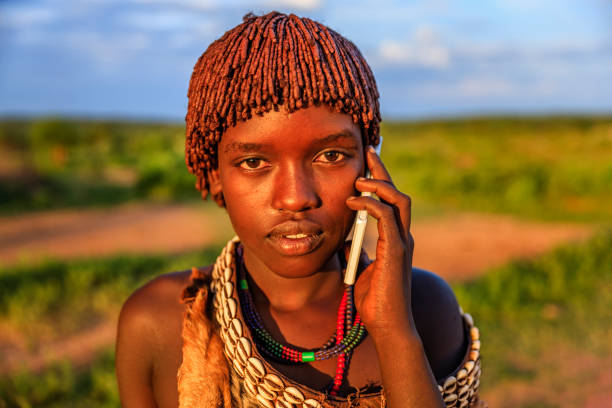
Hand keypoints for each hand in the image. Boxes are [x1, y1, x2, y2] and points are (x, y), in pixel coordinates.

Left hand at [345, 145, 415, 337]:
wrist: (386, 325)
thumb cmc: (374, 300)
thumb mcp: (359, 267)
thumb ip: (356, 249)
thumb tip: (343, 236)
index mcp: (395, 239)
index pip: (390, 202)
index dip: (379, 180)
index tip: (366, 163)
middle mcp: (403, 237)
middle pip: (397, 193)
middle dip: (382, 171)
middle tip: (367, 153)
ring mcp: (402, 243)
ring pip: (399, 201)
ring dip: (378, 185)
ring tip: (358, 178)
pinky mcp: (396, 251)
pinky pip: (386, 218)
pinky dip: (370, 204)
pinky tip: (353, 200)